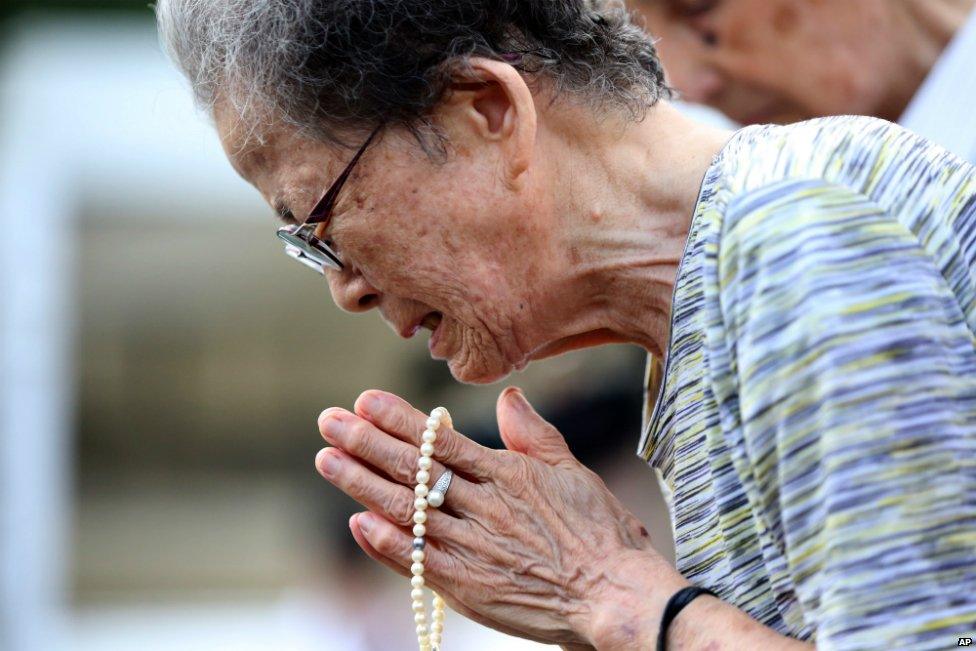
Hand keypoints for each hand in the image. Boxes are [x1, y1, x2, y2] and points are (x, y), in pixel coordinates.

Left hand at [315, 387, 684, 645]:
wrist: (615, 595)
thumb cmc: (601, 534)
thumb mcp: (572, 471)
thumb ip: (533, 434)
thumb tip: (508, 397)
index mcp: (507, 475)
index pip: (441, 441)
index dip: (399, 420)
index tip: (364, 401)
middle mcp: (484, 507)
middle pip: (414, 470)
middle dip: (366, 443)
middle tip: (327, 421)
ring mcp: (474, 547)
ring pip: (408, 510)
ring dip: (362, 485)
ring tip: (328, 460)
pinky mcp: (470, 587)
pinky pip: (420, 562)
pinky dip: (386, 544)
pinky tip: (358, 524)